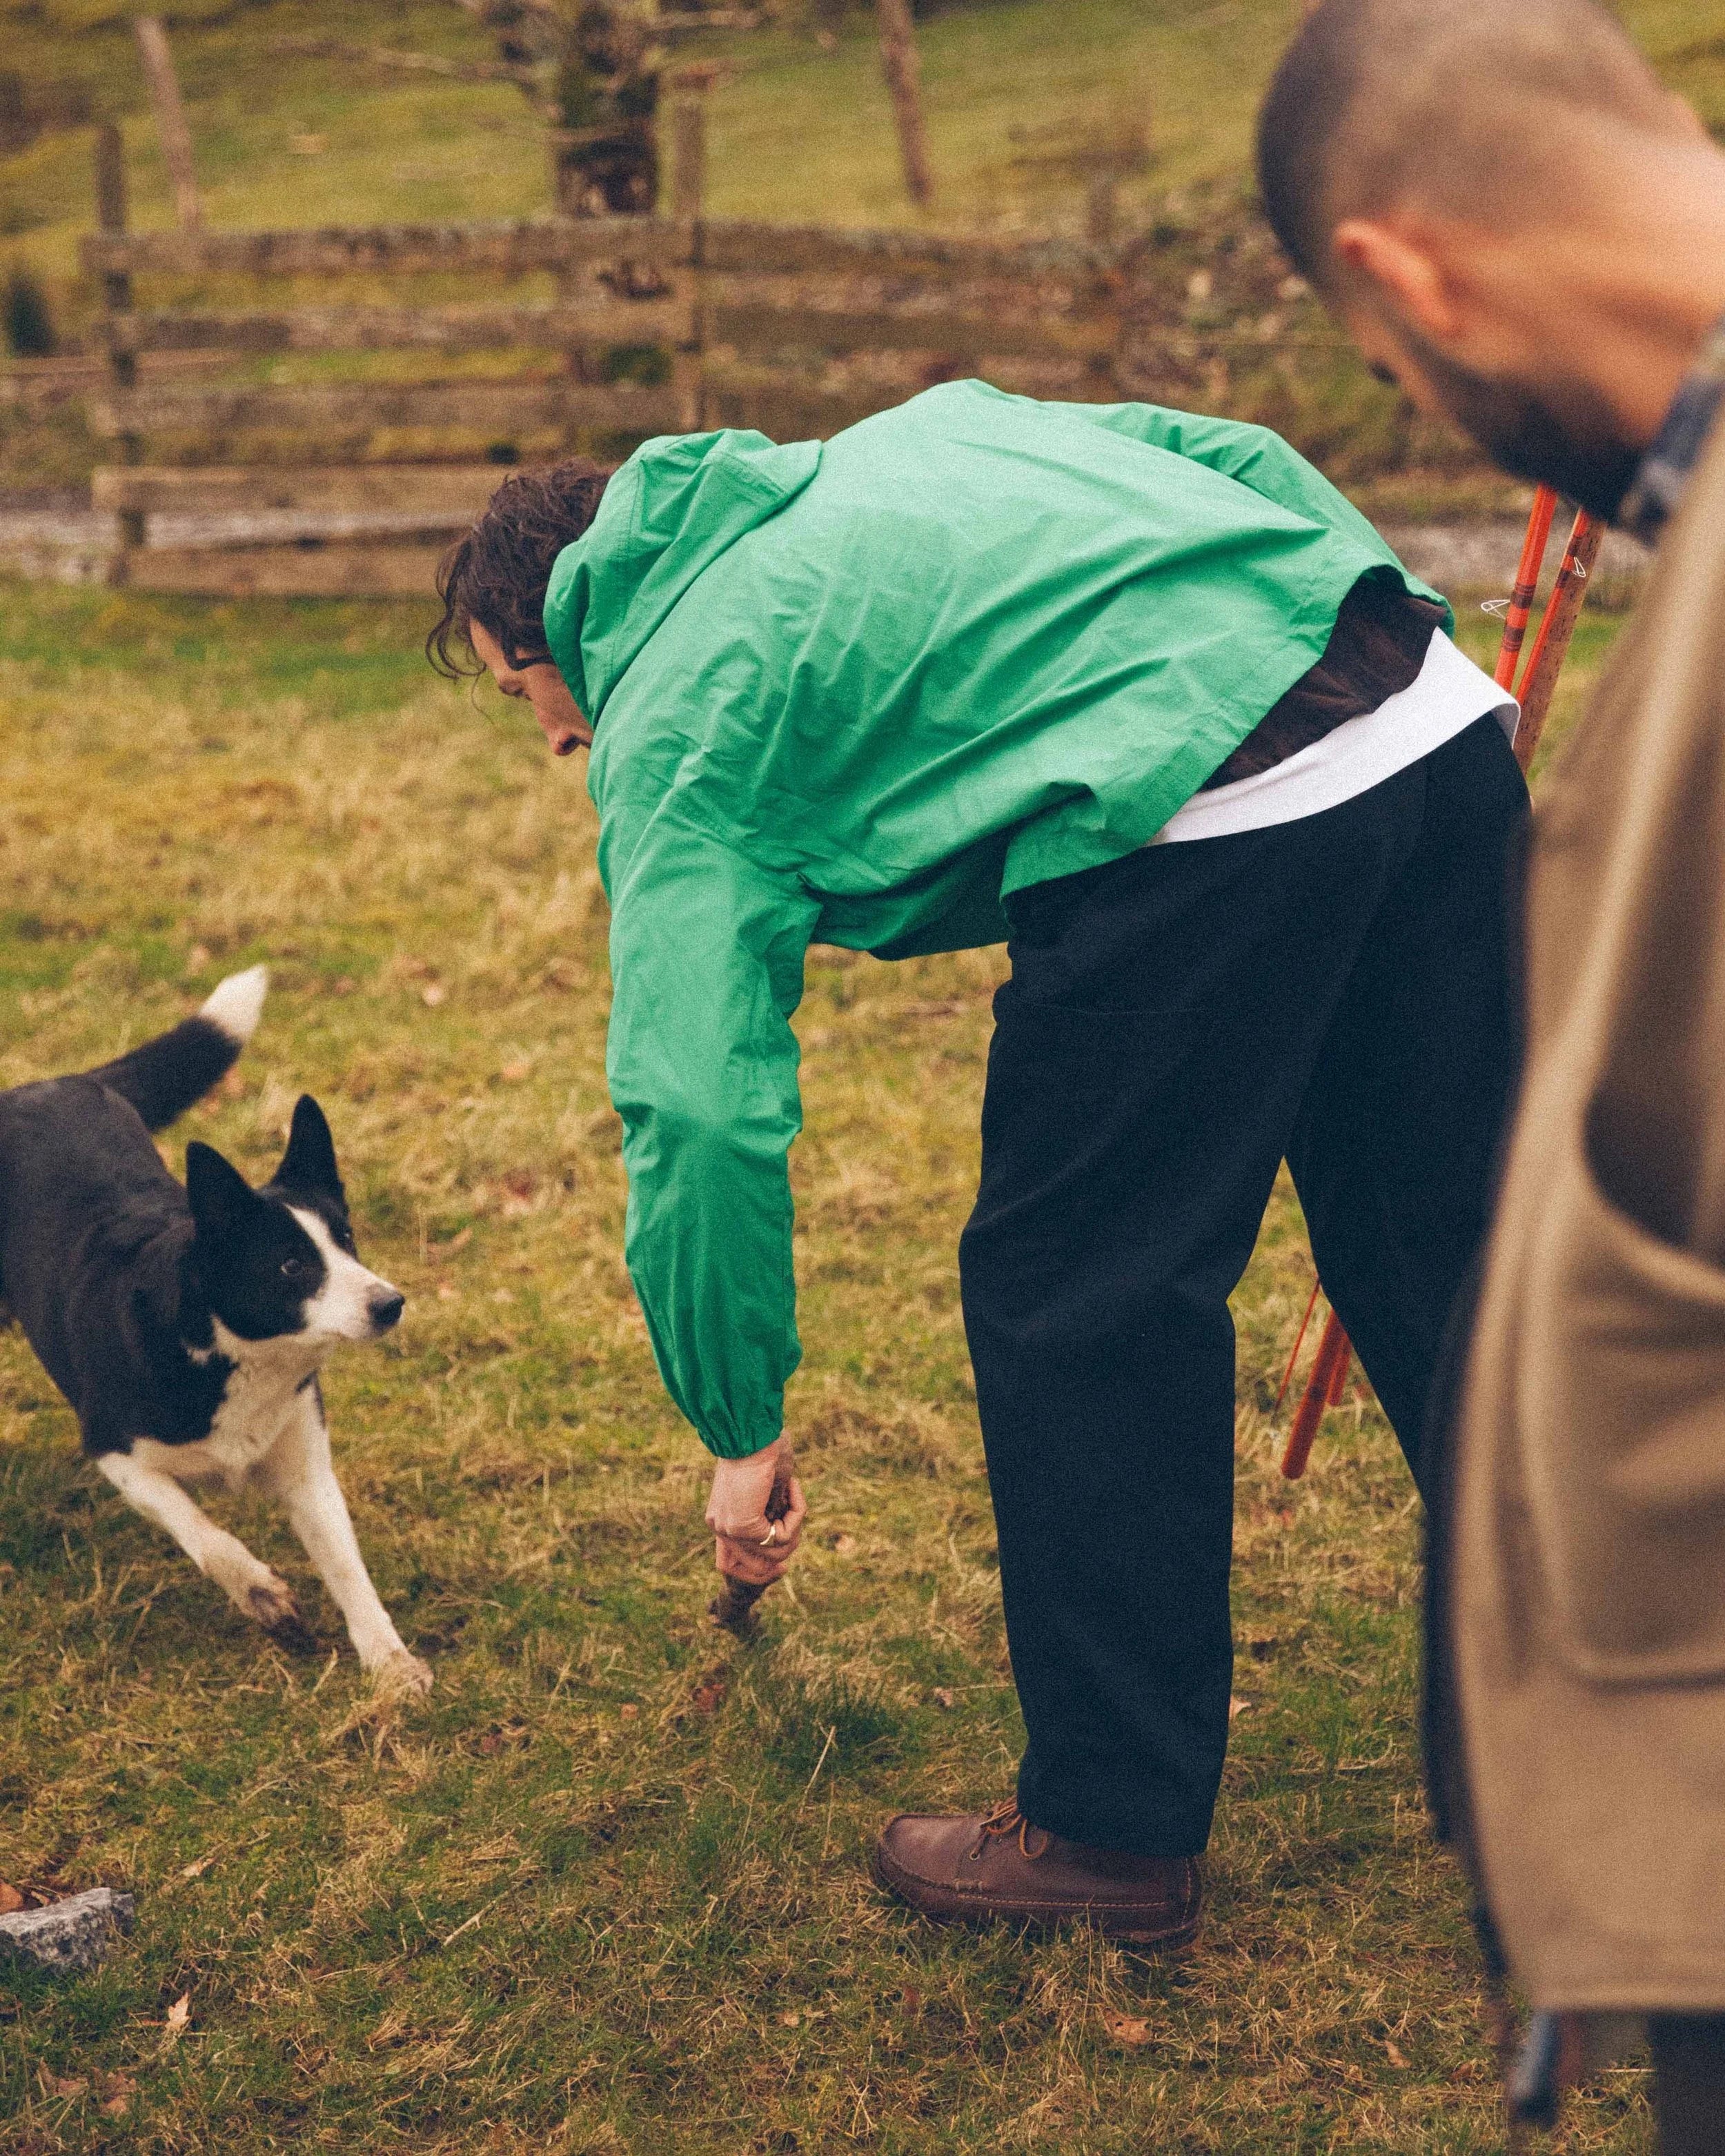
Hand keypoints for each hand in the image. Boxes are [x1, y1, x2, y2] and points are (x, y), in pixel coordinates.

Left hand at [706, 1434, 806, 1586]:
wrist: (753, 1432)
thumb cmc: (762, 1448)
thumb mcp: (765, 1489)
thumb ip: (769, 1514)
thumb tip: (785, 1539)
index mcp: (720, 1518)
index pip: (728, 1565)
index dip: (756, 1571)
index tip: (781, 1568)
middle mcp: (720, 1527)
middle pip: (753, 1568)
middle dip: (782, 1554)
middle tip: (796, 1525)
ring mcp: (730, 1529)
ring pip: (775, 1553)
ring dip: (795, 1526)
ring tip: (794, 1495)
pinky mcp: (744, 1527)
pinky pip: (784, 1536)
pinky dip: (797, 1513)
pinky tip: (792, 1485)